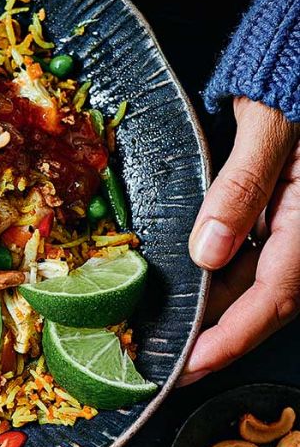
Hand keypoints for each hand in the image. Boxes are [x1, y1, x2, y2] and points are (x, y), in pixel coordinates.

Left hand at [182, 97, 299, 383]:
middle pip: (263, 304)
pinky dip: (215, 283)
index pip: (275, 297)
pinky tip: (181, 293)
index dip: (231, 339)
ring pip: (253, 287)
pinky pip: (250, 264)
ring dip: (210, 312)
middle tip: (163, 367)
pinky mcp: (281, 220)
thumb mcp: (270, 123)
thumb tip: (208, 251)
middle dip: (213, 338)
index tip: (190, 367)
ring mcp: (295, 227)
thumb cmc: (294, 78)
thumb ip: (241, 186)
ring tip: (160, 334)